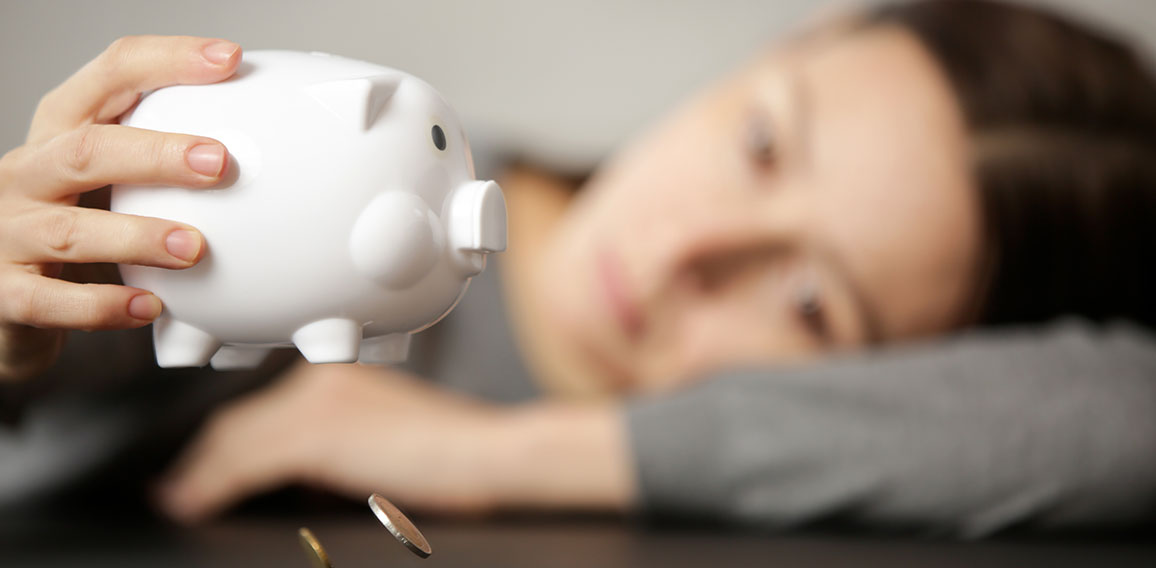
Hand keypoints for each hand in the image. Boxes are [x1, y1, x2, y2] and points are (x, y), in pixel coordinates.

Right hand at [0, 36, 241, 379]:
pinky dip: (102, 306)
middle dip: (156, 152)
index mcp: (62, 131)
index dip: (168, 61)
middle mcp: (27, 173)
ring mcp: (9, 232)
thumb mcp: (113, 181)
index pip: (110, 75)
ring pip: (69, 230)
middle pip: (86, 149)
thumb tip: (271, 148)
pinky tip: (149, 306)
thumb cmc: (80, 229)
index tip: (229, 60)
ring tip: (195, 248)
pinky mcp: (4, 293)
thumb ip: (169, 161)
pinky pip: (50, 302)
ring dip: (138, 236)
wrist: (8, 300)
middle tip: (221, 163)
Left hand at [156, 362, 634, 522]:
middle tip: (179, 487)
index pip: (268, 407)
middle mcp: (323, 380)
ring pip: (237, 438)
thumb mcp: (389, 447)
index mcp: (341, 378)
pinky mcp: (318, 433)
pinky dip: (211, 484)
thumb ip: (346, 451)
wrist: (489, 452)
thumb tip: (309, 483)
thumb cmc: (458, 455)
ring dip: (202, 472)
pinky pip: (246, 461)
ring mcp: (319, 402)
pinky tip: (193, 501)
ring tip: (178, 498)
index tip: (206, 463)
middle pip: (244, 419)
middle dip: (206, 455)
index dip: (231, 439)